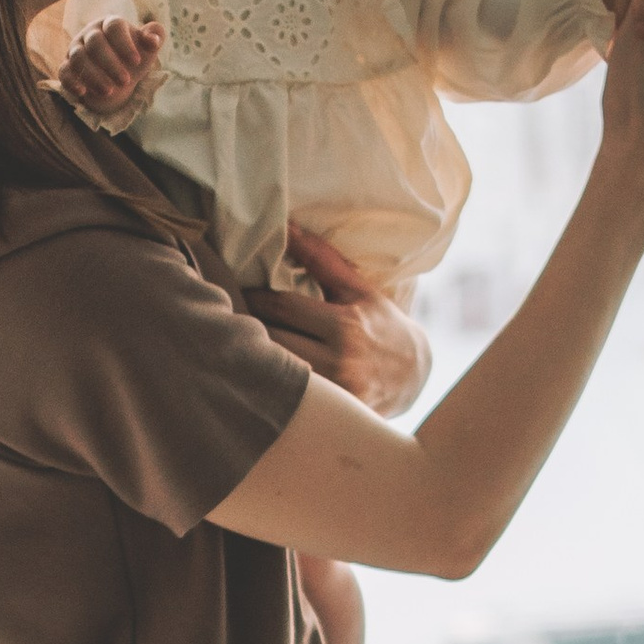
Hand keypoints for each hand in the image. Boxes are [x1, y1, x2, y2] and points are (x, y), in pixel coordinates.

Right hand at [60, 14, 160, 118]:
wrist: (116, 75)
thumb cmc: (133, 57)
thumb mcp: (147, 49)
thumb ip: (155, 38)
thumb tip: (153, 39)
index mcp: (110, 24)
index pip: (114, 27)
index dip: (124, 44)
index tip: (137, 62)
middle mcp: (90, 33)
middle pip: (95, 43)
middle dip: (110, 63)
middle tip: (126, 81)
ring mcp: (76, 49)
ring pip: (78, 58)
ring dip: (93, 76)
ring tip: (109, 91)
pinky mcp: (67, 66)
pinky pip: (64, 71)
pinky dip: (71, 82)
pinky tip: (83, 93)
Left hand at [238, 223, 428, 416]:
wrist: (416, 376)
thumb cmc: (382, 325)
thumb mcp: (359, 289)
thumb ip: (322, 259)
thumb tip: (288, 227)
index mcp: (345, 325)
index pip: (281, 308)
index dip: (253, 298)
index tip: (238, 291)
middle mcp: (339, 362)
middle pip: (272, 342)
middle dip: (248, 328)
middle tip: (227, 317)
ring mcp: (334, 395)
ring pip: (274, 373)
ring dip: (252, 358)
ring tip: (235, 344)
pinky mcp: (331, 416)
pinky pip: (287, 400)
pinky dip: (269, 387)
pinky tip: (255, 377)